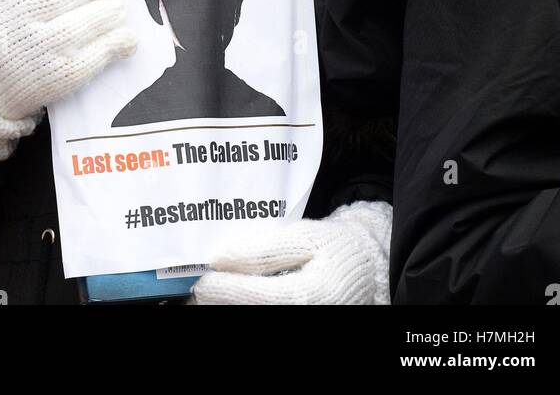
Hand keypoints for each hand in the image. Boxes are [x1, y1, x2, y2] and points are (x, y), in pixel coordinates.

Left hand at [189, 200, 391, 304]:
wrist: (364, 270)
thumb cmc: (335, 248)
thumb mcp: (305, 238)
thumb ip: (265, 249)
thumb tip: (222, 257)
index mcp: (312, 294)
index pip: (260, 296)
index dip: (227, 289)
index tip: (202, 279)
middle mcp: (307, 316)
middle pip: (253, 313)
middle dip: (221, 302)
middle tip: (195, 290)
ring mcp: (302, 322)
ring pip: (256, 317)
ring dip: (229, 306)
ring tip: (206, 295)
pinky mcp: (298, 322)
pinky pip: (266, 316)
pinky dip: (243, 306)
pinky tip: (229, 298)